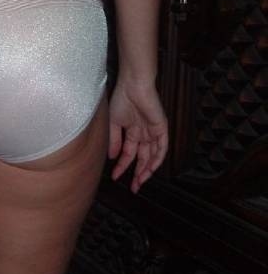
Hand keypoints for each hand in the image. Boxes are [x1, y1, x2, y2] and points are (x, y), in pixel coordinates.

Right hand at [108, 78, 167, 192]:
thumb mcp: (113, 123)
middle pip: (142, 158)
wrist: (133, 86)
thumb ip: (114, 141)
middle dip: (136, 173)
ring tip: (139, 182)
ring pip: (152, 156)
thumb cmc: (121, 100)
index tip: (115, 177)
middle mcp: (143, 134)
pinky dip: (157, 159)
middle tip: (132, 187)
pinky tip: (150, 169)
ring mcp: (153, 132)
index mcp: (132, 131)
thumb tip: (112, 157)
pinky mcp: (161, 128)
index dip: (122, 166)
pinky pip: (162, 147)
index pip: (128, 153)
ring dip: (146, 170)